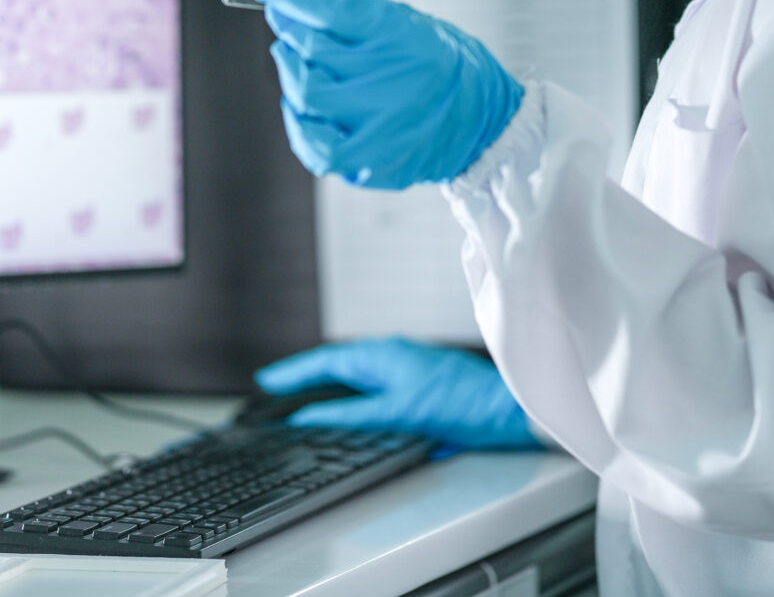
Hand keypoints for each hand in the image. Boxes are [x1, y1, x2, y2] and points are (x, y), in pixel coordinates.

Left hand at [250, 0, 521, 187]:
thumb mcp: (398, 17)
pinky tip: (303, 108)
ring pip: (307, 94)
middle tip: (287, 20)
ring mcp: (384, 126)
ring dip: (291, 71)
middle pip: (313, 49)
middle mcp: (394, 81)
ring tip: (296, 61)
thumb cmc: (436, 63)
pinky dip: (298, 124)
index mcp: (403, 37)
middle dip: (289, 28)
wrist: (481, 119)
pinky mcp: (374, 161)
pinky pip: (316, 147)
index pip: (332, 9)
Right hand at [253, 337, 540, 450]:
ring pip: (355, 373)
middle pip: (337, 364)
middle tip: (276, 386)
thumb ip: (352, 416)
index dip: (294, 372)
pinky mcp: (416, 384)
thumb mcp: (397, 413)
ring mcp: (404, 368)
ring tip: (303, 395)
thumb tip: (312, 417)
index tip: (268, 380)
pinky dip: (351, 391)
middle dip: (305, 374)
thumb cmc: (462, 403)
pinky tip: (349, 406)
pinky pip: (372, 383)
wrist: (505, 409)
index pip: (325, 361)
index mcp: (382, 355)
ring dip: (327, 382)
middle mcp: (390, 356)